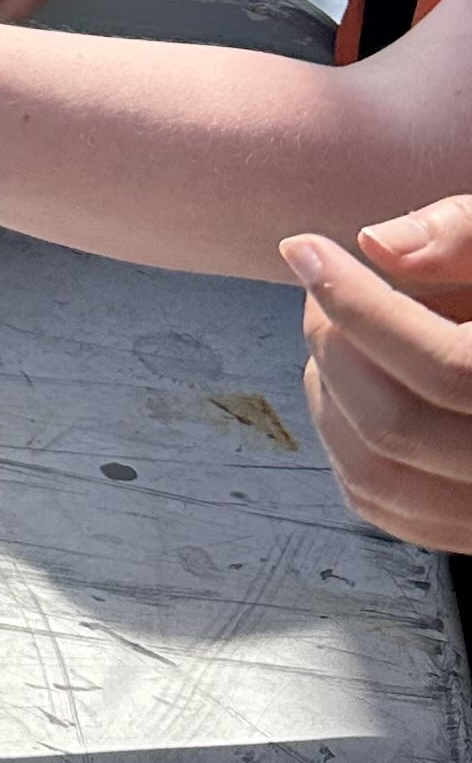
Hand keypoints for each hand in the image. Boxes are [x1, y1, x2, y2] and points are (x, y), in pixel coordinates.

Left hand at [286, 207, 471, 547]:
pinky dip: (343, 442)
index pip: (448, 368)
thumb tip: (378, 246)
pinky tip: (352, 387)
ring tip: (340, 334)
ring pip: (377, 477)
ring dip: (327, 396)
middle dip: (335, 346)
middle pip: (398, 426)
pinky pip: (383, 506)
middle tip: (324, 287)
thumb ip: (460, 234)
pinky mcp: (466, 528)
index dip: (362, 306)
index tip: (306, 250)